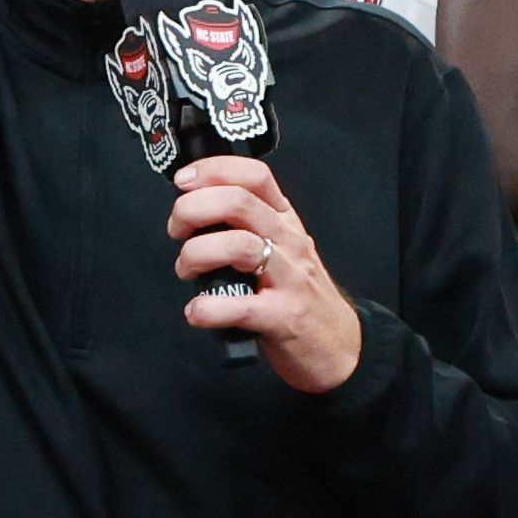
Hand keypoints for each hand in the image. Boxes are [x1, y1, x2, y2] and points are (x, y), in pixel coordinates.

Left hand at [166, 155, 366, 391]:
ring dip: (197, 254)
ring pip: (239, 245)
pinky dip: (208, 308)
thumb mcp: (282, 251)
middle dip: (193, 209)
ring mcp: (289, 279)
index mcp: (285, 222)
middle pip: (239, 202)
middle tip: (177, 231)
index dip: (214, 170)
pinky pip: (240, 306)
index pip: (255, 176)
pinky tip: (198, 312)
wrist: (341, 347)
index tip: (184, 181)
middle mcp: (289, 243)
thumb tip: (195, 215)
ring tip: (186, 270)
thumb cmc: (300, 297)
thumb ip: (247, 228)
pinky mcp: (284, 317)